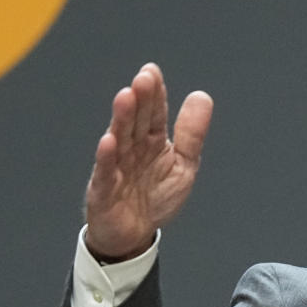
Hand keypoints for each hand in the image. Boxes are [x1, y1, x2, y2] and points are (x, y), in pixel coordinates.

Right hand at [84, 63, 212, 260]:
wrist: (134, 234)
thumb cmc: (155, 197)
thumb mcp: (183, 165)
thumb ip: (192, 134)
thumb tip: (202, 96)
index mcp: (152, 142)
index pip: (154, 113)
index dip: (154, 94)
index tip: (152, 71)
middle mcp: (132, 149)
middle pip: (136, 121)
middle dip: (140, 100)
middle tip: (143, 79)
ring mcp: (116, 167)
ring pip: (119, 139)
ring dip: (122, 119)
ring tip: (126, 98)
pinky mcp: (104, 190)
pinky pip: (105, 172)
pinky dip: (106, 157)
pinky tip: (109, 141)